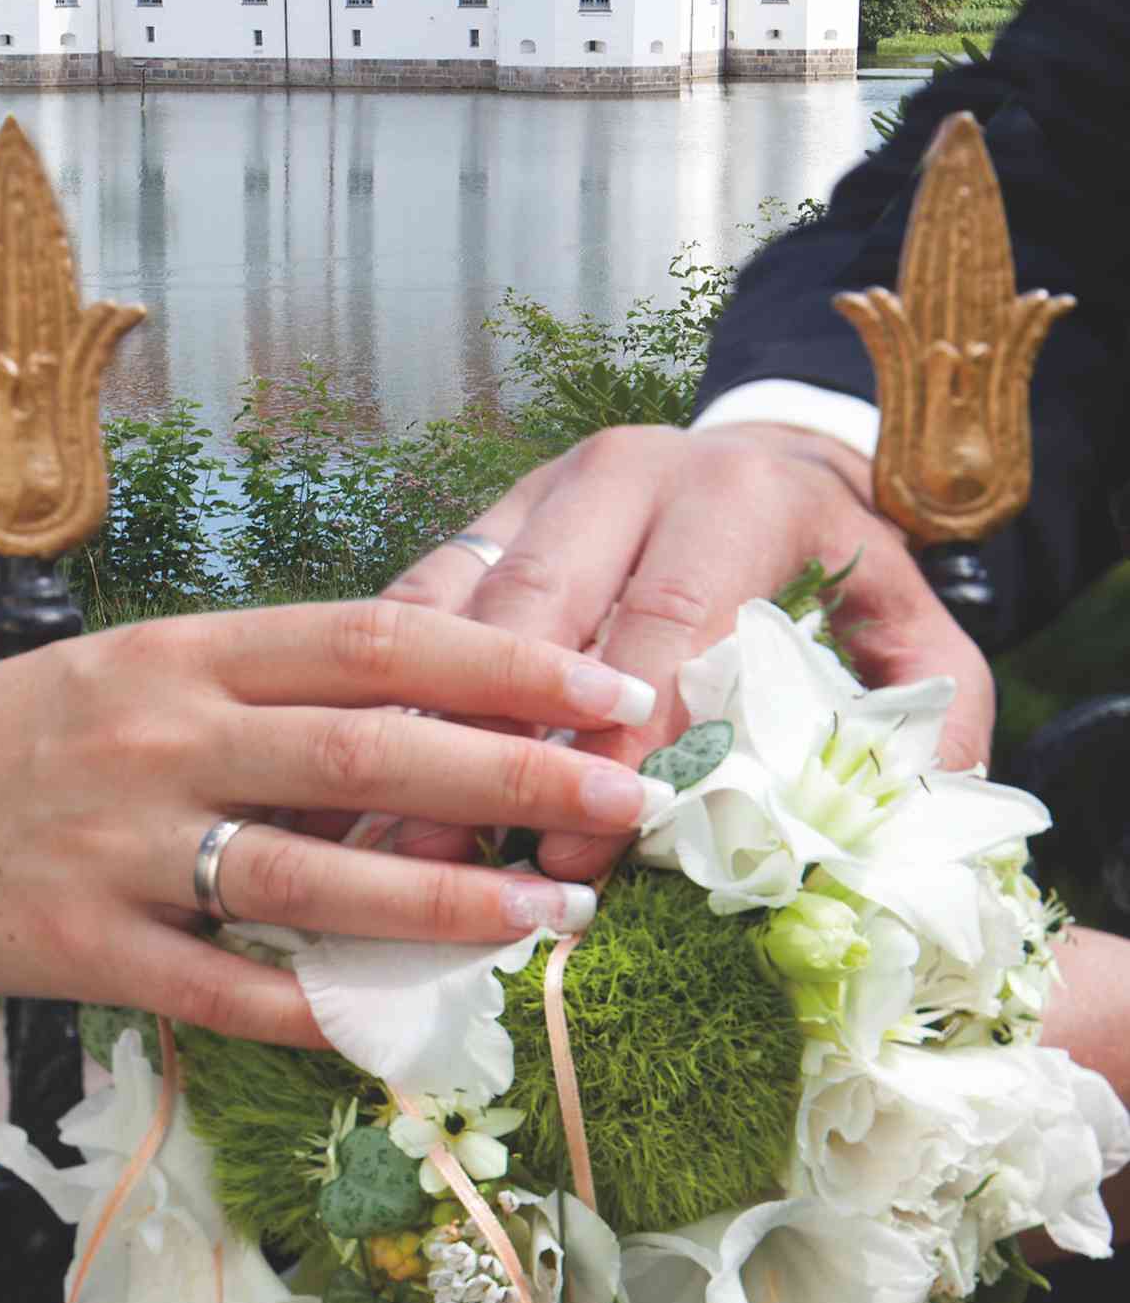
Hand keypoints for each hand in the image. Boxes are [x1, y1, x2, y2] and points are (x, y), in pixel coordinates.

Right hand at [0, 601, 659, 1042]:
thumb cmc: (42, 728)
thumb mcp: (154, 667)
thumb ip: (284, 684)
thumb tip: (448, 693)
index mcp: (197, 650)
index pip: (379, 638)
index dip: (507, 660)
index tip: (609, 682)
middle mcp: (170, 735)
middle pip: (370, 751)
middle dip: (515, 775)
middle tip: (628, 797)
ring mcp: (128, 846)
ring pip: (312, 876)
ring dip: (448, 902)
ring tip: (554, 914)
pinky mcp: (91, 949)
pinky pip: (226, 989)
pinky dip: (322, 1008)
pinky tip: (409, 1024)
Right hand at [384, 422, 995, 879]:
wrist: (769, 450)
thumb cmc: (834, 559)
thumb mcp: (905, 616)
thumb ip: (930, 702)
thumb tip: (907, 814)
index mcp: (736, 494)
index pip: (670, 624)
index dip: (626, 741)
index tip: (588, 847)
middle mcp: (628, 472)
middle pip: (545, 608)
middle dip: (504, 739)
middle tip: (471, 852)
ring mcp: (546, 482)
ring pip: (468, 600)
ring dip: (429, 719)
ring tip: (395, 833)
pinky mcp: (492, 508)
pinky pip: (426, 591)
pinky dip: (398, 683)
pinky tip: (373, 769)